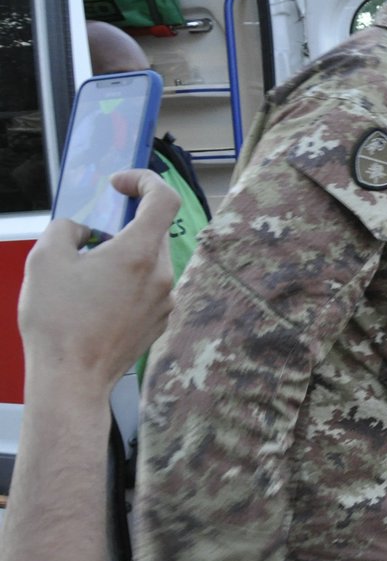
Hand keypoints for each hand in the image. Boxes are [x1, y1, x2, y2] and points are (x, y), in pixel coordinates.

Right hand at [17, 170, 177, 396]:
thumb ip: (67, 228)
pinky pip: (150, 289)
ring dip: (125, 256)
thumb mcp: (45, 258)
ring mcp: (165, 302)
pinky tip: (97, 298)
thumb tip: (83, 230)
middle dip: (124, 225)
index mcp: (140, 254)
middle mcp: (163, 276)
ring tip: (88, 273)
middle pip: (154, 232)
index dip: (144, 181)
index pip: (165, 199)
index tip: (119, 184)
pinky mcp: (160, 322)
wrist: (72, 379)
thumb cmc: (58, 322)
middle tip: (91, 234)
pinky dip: (129, 282)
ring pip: (152, 262)